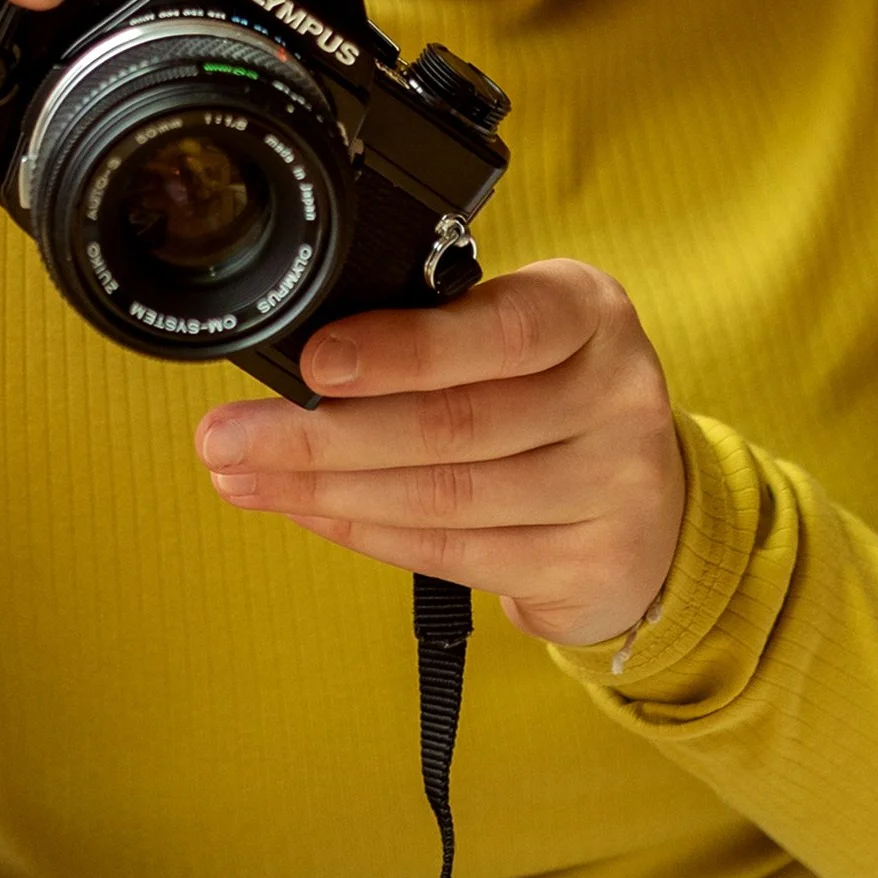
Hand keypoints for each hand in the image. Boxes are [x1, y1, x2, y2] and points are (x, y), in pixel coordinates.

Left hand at [194, 260, 684, 646]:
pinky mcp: (591, 567)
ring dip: (324, 490)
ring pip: (444, 497)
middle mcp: (618, 393)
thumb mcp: (520, 336)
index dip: (404, 350)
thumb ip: (440, 333)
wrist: (651, 509)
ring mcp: (616, 488)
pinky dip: (364, 532)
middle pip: (454, 424)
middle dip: (321, 434)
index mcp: (589, 310)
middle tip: (226, 436)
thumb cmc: (551, 395)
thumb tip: (302, 358)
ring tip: (242, 477)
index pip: (503, 329)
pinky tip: (307, 512)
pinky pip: (453, 553)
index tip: (315, 363)